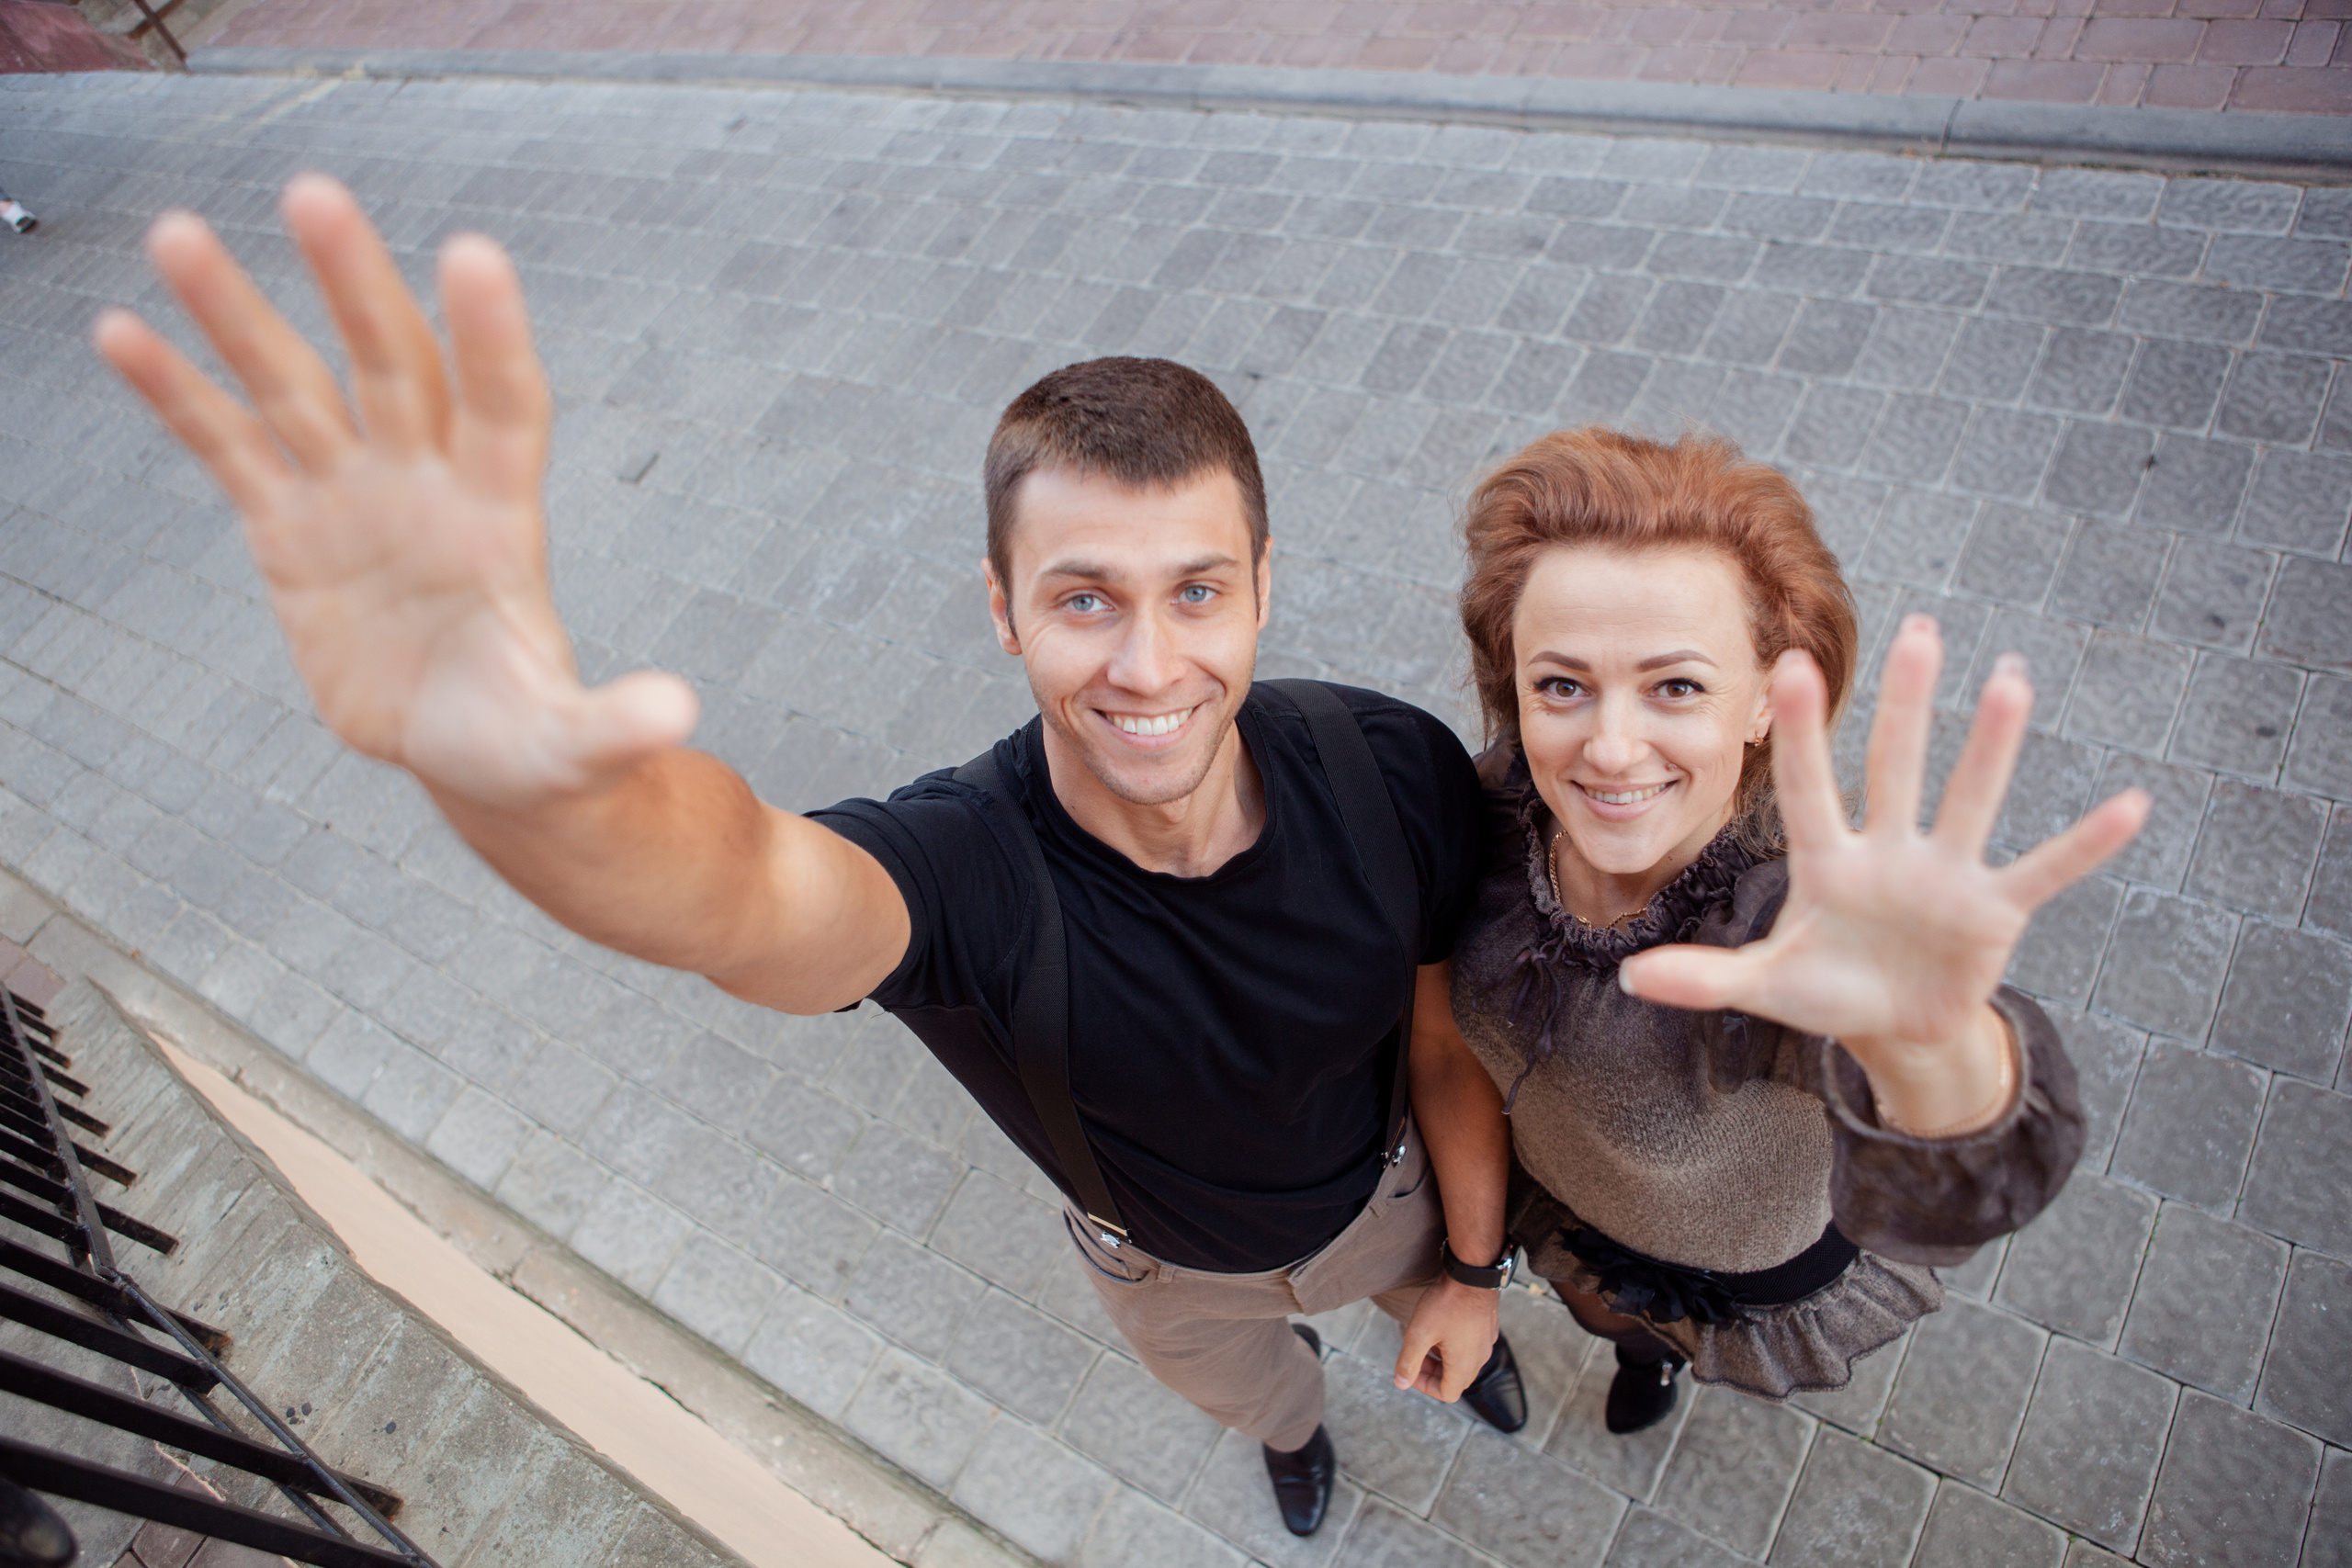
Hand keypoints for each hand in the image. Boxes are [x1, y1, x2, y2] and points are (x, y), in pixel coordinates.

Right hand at [94, 175, 696, 809]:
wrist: (469, 754)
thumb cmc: (534, 745)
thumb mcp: (577, 747)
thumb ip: (615, 727)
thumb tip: (677, 719)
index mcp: (501, 524)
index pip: (504, 408)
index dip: (490, 337)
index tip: (473, 254)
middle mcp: (427, 486)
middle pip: (392, 364)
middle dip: (355, 284)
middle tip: (315, 195)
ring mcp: (356, 499)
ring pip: (293, 386)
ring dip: (238, 314)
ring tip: (178, 235)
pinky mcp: (291, 532)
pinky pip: (228, 448)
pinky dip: (177, 395)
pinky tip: (124, 331)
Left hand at [1394, 1279, 1499, 1401]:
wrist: (1472, 1273)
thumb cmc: (1446, 1303)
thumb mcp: (1419, 1333)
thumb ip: (1409, 1361)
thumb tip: (1401, 1384)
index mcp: (1464, 1365)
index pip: (1447, 1394)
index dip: (1425, 1386)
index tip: (1411, 1369)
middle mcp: (1480, 1358)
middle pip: (1456, 1380)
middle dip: (1433, 1372)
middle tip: (1416, 1354)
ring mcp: (1487, 1343)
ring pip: (1464, 1363)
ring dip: (1443, 1359)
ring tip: (1428, 1339)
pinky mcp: (1488, 1328)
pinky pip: (1471, 1347)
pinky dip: (1455, 1346)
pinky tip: (1443, 1326)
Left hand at [1621, 616, 2146, 1120]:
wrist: (1894, 1025)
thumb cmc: (1828, 988)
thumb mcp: (1765, 986)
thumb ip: (1704, 977)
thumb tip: (1628, 975)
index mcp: (1826, 861)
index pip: (1809, 787)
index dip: (1802, 734)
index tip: (1788, 665)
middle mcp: (1888, 852)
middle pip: (1895, 767)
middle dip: (1906, 704)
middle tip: (1918, 628)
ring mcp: (1945, 876)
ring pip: (1970, 800)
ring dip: (1991, 745)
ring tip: (2011, 678)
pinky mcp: (1993, 911)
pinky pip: (2045, 870)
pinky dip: (2086, 843)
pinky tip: (2131, 804)